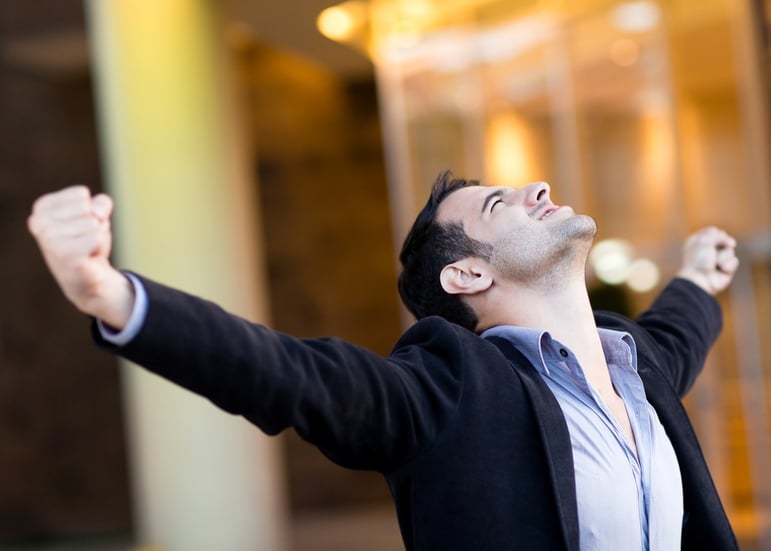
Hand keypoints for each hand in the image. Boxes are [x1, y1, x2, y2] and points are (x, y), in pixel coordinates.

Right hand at [27, 186, 134, 327]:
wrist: (86, 279)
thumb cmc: (88, 242)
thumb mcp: (96, 214)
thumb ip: (101, 203)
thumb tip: (98, 214)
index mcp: (42, 208)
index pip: (81, 194)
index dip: (90, 211)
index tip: (80, 228)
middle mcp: (39, 222)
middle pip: (88, 208)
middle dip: (95, 225)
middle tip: (84, 241)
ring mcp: (49, 239)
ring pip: (94, 223)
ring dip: (98, 237)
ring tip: (86, 249)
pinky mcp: (65, 254)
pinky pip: (97, 238)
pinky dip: (100, 248)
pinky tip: (88, 258)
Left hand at [676, 226, 738, 294]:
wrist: (699, 281)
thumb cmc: (698, 261)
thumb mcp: (704, 241)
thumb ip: (717, 235)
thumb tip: (731, 243)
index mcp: (697, 242)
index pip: (713, 231)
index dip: (716, 234)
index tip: (710, 238)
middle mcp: (707, 250)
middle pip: (724, 240)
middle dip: (722, 244)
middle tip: (714, 251)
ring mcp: (716, 260)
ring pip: (730, 251)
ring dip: (723, 256)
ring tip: (714, 264)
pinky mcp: (725, 269)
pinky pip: (734, 261)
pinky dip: (728, 265)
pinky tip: (721, 270)